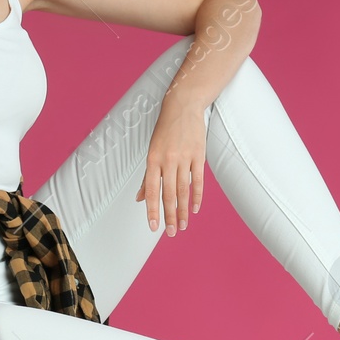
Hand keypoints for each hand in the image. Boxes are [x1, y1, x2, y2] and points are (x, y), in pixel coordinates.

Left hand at [134, 96, 205, 236]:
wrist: (183, 105)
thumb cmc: (165, 130)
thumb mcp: (152, 151)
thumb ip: (147, 176)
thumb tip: (140, 198)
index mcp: (153, 159)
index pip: (152, 190)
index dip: (152, 210)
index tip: (154, 227)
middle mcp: (168, 160)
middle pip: (169, 194)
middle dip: (170, 216)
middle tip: (171, 233)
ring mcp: (184, 158)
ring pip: (183, 190)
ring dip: (184, 211)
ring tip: (183, 226)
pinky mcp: (199, 155)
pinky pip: (198, 180)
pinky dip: (197, 196)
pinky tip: (196, 209)